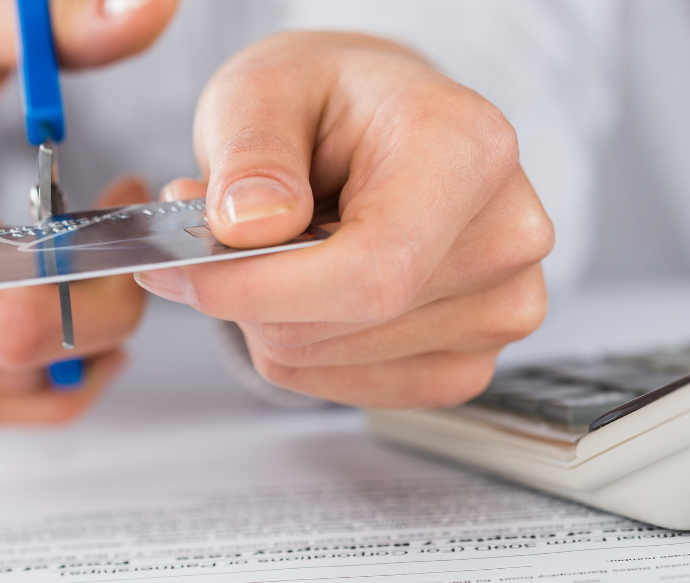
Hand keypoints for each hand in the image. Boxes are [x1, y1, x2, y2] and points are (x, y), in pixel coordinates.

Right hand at [0, 0, 176, 422]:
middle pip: (21, 358)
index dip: (101, 305)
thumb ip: (66, 23)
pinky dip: (11, 377)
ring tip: (60, 270)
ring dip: (56, 345)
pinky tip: (22, 313)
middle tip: (104, 250)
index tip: (125, 253)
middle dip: (92, 310)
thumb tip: (156, 7)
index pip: (21, 314)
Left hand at [137, 33, 552, 407]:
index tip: (183, 272)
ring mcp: (500, 310)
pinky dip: (299, 347)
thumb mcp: (265, 88)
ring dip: (270, 315)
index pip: (374, 266)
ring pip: (328, 359)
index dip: (264, 287)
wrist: (382, 125)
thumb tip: (249, 226)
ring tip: (277, 243)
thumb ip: (250, 151)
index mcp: (469, 151)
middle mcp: (506, 236)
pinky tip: (310, 287)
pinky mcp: (469, 362)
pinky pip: (346, 387)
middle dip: (249, 291)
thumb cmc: (330, 101)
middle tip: (212, 232)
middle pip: (344, 321)